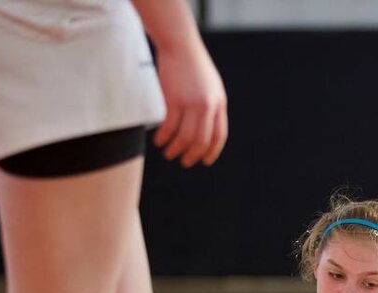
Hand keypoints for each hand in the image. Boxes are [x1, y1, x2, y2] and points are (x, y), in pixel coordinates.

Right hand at [152, 41, 227, 166]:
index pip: (219, 135)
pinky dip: (164, 137)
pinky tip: (159, 140)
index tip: (204, 161)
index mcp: (219, 104)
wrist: (180, 45)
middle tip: (184, 162)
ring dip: (176, 149)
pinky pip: (169, 127)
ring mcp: (191, 104)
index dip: (212, 151)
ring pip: (185, 137)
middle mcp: (208, 106)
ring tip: (168, 153)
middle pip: (201, 140)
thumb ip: (211, 105)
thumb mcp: (211, 86)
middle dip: (192, 155)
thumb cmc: (193, 65)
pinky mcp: (174, 100)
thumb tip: (205, 126)